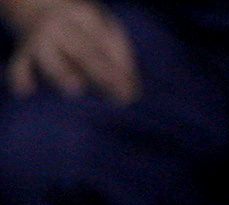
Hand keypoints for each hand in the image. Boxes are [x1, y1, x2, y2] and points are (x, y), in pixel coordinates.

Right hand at [7, 0, 137, 103]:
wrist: (35, 7)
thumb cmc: (81, 28)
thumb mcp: (101, 29)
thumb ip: (119, 54)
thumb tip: (133, 90)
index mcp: (83, 17)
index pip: (105, 42)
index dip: (120, 67)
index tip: (133, 92)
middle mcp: (60, 26)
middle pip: (83, 51)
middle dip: (103, 74)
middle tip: (121, 97)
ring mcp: (41, 38)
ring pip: (49, 57)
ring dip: (61, 72)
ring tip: (75, 88)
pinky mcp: (25, 51)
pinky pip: (20, 64)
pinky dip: (20, 76)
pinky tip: (25, 91)